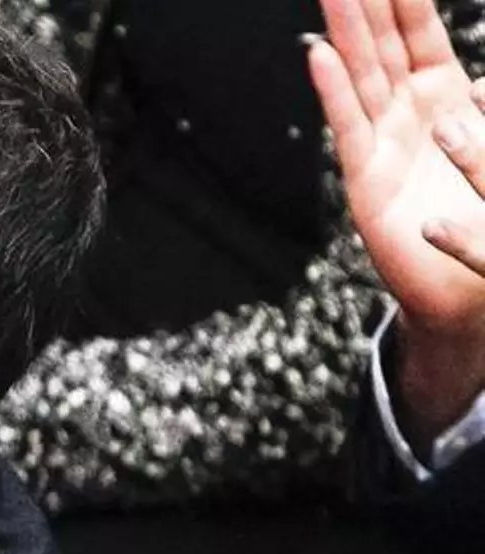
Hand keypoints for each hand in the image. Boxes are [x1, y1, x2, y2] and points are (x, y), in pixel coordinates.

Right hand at [309, 0, 484, 434]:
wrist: (469, 291)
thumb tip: (482, 83)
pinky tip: (319, 56)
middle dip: (364, 4)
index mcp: (445, 100)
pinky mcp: (367, 179)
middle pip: (383, 45)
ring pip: (362, 75)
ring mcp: (384, 144)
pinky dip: (334, 91)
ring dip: (345, 33)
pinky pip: (349, 126)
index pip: (420, 34)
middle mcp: (408, 115)